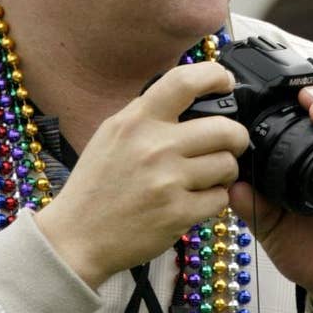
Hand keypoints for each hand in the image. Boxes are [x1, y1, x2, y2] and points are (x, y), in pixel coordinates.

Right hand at [35, 62, 250, 288]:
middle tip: (230, 144)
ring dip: (225, 172)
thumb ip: (147, 115)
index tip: (225, 83)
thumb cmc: (95, 186)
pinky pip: (220, 198)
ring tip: (208, 177)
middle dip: (236, 137)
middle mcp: (155, 146)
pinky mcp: (178, 213)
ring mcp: (168, 181)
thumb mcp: (111, 135)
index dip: (215, 75)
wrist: (76, 237)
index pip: (185, 81)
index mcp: (136, 121)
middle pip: (225, 128)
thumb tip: (191, 99)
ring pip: (228, 165)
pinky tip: (196, 200)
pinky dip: (214, 200)